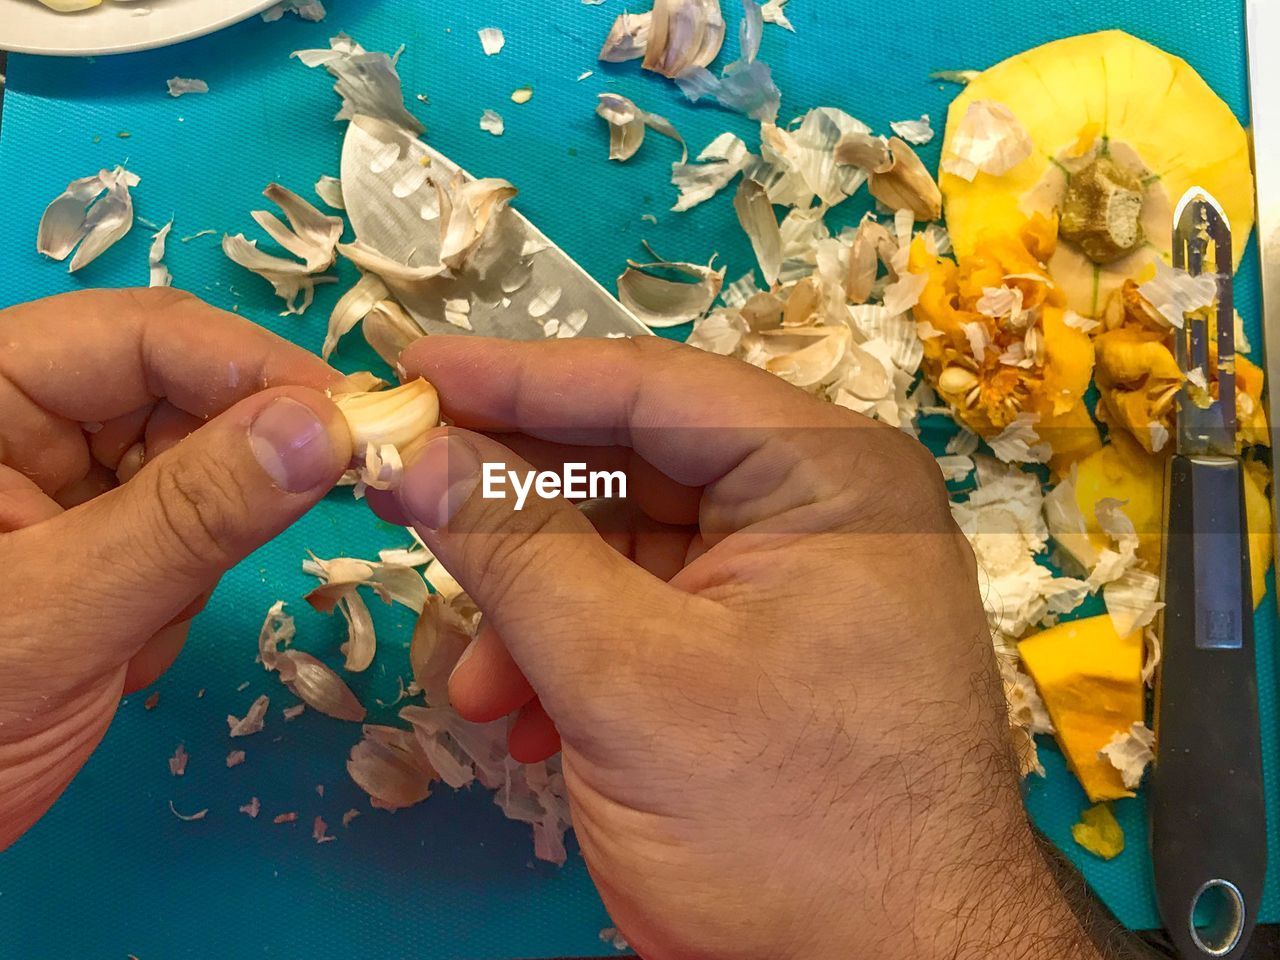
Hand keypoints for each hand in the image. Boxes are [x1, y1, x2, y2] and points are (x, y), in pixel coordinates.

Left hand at [0, 289, 351, 849]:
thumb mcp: (60, 609)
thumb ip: (195, 513)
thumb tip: (327, 428)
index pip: (140, 335)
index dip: (253, 366)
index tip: (354, 420)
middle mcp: (22, 419)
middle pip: (179, 392)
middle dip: (234, 468)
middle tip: (304, 516)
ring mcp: (56, 484)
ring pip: (200, 468)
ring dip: (200, 551)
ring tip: (134, 625)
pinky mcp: (90, 543)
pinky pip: (187, 534)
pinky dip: (181, 592)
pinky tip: (121, 647)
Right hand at [375, 336, 1100, 959]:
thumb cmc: (783, 822)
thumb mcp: (624, 678)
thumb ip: (511, 548)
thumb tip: (410, 451)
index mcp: (826, 473)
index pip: (651, 385)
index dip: (517, 376)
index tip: (409, 371)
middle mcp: (821, 506)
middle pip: (633, 463)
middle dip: (516, 513)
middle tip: (406, 508)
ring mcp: (797, 579)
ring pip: (629, 547)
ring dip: (537, 609)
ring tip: (477, 686)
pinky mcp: (769, 646)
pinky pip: (652, 613)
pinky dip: (579, 655)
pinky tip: (528, 720)